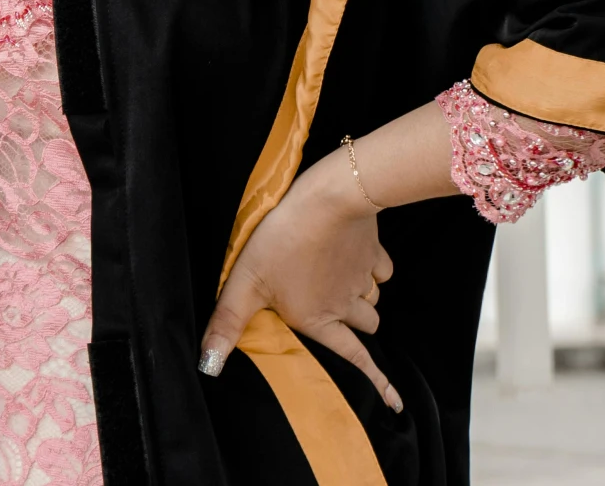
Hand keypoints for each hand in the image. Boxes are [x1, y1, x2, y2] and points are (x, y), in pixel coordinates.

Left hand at [200, 156, 401, 411]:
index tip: (396, 405)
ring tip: (342, 284)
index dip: (376, 383)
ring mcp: (362, 277)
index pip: (353, 359)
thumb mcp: (245, 282)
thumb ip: (228, 323)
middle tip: (337, 314)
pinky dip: (373, 269)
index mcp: (318, 319)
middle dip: (356, 325)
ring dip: (362, 298)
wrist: (328, 199)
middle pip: (366, 326)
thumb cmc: (283, 241)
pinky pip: (382, 270)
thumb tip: (208, 367)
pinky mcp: (373, 251)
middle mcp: (346, 304)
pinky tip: (356, 257)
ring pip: (374, 299)